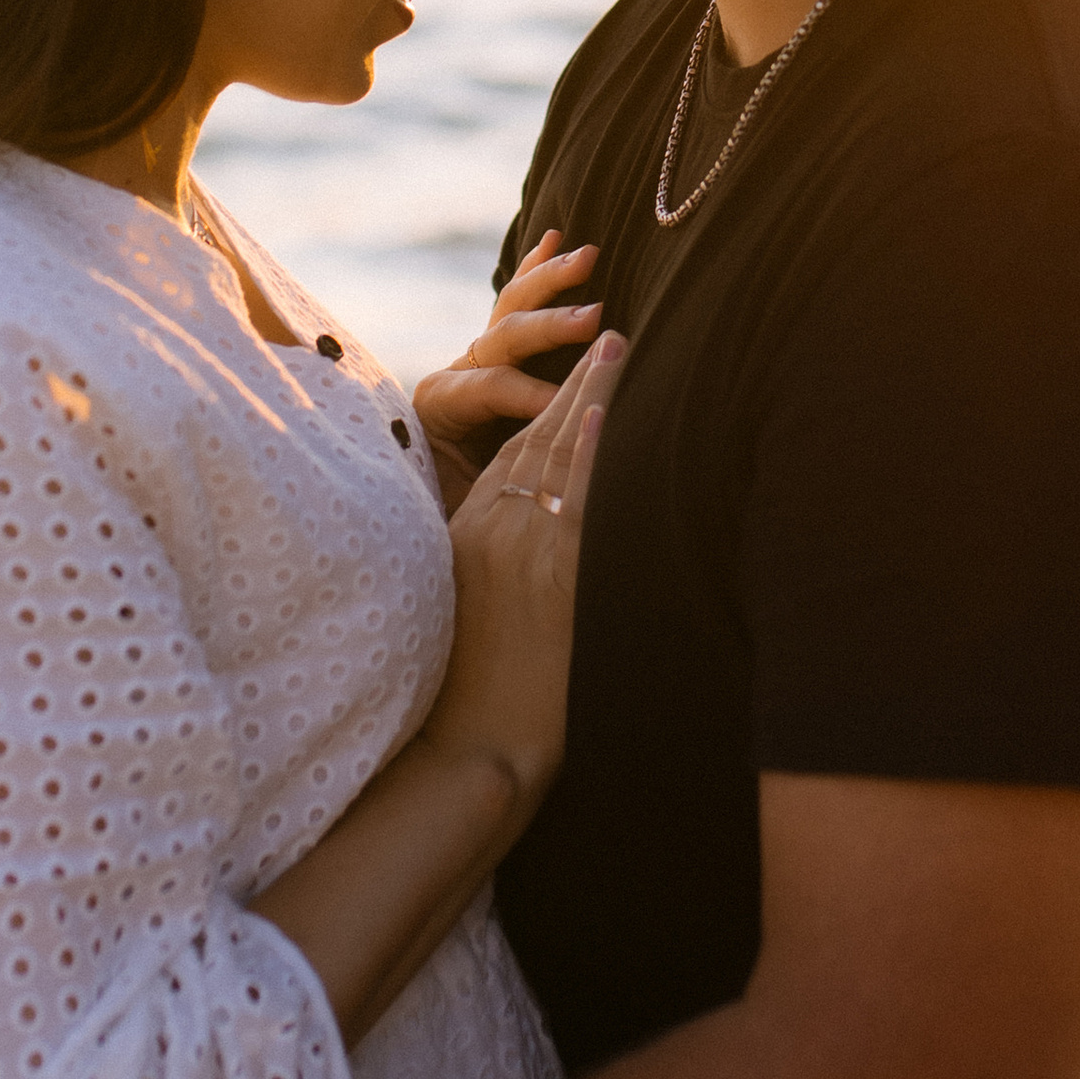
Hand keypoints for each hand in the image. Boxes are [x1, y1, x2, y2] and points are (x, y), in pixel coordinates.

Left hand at [413, 233, 602, 505]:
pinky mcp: (496, 356)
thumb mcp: (458, 510)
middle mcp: (455, 374)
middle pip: (503, 337)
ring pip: (512, 307)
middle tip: (594, 319)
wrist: (430, 515)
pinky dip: (536, 269)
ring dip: (551, 280)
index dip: (534, 392)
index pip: (492, 387)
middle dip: (550, 326)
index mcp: (439, 406)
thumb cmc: (454, 519)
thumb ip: (482, 493)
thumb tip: (514, 494)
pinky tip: (555, 237)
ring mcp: (475, 360)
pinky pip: (516, 303)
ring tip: (587, 257)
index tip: (579, 403)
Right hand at [427, 331, 617, 812]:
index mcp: (468, 531)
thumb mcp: (460, 603)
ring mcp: (524, 546)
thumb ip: (486, 556)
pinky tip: (607, 414)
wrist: (472, 742)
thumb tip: (514, 538)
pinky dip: (593, 452)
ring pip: (562, 455)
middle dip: (577, 383)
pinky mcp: (555, 574)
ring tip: (619, 350)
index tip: (572, 370)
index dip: (546, 406)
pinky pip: (579, 500)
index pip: (513, 451)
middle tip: (610, 336)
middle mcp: (494, 527)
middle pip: (540, 437)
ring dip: (594, 397)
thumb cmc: (466, 686)